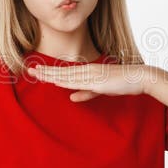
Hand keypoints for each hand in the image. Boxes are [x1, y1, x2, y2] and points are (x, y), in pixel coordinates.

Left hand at [27, 63, 154, 102]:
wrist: (138, 77)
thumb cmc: (122, 83)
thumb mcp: (101, 89)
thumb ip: (86, 93)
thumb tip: (71, 97)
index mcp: (87, 71)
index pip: (64, 73)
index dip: (49, 72)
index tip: (36, 70)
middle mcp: (87, 71)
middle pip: (61, 72)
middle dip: (45, 71)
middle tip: (29, 69)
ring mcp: (92, 75)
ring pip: (67, 76)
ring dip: (51, 75)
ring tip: (37, 74)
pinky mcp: (98, 82)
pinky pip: (79, 83)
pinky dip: (66, 82)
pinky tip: (56, 82)